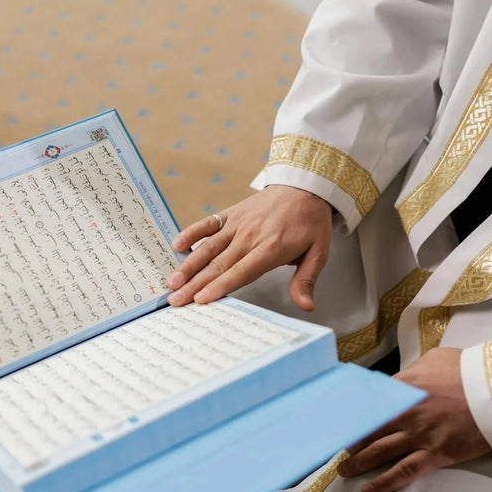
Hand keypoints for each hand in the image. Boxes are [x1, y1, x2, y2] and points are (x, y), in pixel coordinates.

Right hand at [166, 185, 332, 310]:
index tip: (201, 299)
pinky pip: (208, 224)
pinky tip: (176, 244)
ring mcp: (238, 224)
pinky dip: (191, 232)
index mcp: (271, 248)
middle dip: (195, 284)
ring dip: (188, 265)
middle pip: (219, 264)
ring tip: (172, 281)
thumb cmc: (311, 222)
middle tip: (175, 300)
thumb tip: (306, 305)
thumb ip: (306, 279)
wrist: (305, 186)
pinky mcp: (231, 214)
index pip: (241, 271)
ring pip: (208, 247)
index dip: (220, 286)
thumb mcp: (319, 252)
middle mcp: (250, 236)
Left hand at [337, 348, 491, 491]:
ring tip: (344, 471)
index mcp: (404, 386)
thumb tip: (405, 376)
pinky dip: (384, 483)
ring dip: (358, 463)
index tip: (339, 421)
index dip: (352, 413)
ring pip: (379, 451)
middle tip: (337, 448)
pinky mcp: (435, 454)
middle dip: (350, 440)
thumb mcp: (438, 358)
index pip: (368, 401)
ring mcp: (418, 434)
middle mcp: (405, 411)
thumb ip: (416, 369)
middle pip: (368, 428)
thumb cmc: (473, 370)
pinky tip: (369, 490)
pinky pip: (403, 472)